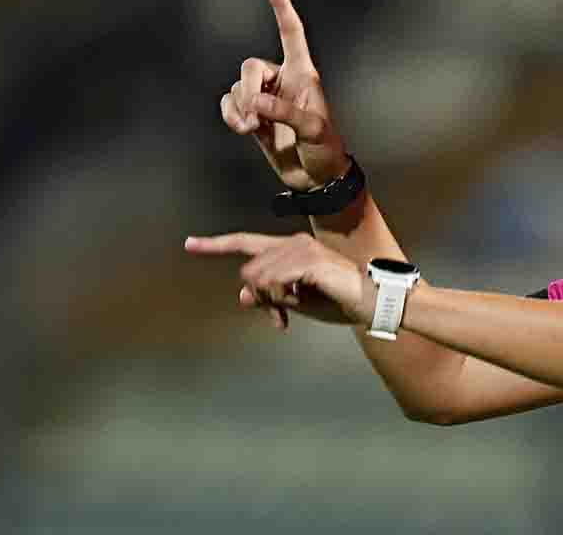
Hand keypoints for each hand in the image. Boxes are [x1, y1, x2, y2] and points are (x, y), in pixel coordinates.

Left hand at [184, 232, 374, 327]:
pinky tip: (297, 303)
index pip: (246, 243)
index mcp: (290, 248)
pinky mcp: (309, 262)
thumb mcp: (298, 302)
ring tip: (289, 315)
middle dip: (259, 298)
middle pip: (249, 270)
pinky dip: (279, 299)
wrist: (372, 301)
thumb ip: (270, 295)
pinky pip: (273, 283)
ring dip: (270, 301)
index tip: (190, 244)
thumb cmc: (339, 301)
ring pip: (258, 278)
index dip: (216, 245)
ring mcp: (302, 250)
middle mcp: (294, 242)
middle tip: (279, 319)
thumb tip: (243, 295)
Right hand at [220, 0, 348, 190]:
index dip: (282, 7)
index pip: (292, 34)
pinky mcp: (253, 116)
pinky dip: (230, 114)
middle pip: (251, 66)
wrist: (316, 179)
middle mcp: (282, 81)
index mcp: (304, 74)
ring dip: (239, 109)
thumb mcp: (313, 130)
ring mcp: (266, 98)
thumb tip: (256, 104)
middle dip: (247, 90)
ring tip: (252, 130)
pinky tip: (242, 128)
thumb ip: (285, 113)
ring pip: (237, 88)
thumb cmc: (325, 150)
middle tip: (256, 117)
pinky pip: (230, 104)